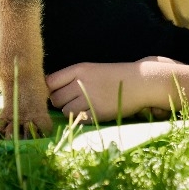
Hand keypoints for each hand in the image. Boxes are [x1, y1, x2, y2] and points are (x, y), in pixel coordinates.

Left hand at [47, 60, 173, 121]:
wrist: (139, 82)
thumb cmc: (114, 76)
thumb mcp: (91, 70)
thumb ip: (71, 78)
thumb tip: (50, 92)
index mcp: (78, 69)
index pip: (50, 81)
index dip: (50, 89)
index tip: (57, 92)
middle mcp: (81, 82)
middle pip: (54, 99)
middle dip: (60, 102)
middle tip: (72, 101)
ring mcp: (89, 98)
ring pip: (65, 111)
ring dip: (71, 112)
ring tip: (84, 107)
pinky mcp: (97, 112)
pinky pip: (78, 120)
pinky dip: (82, 119)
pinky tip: (91, 112)